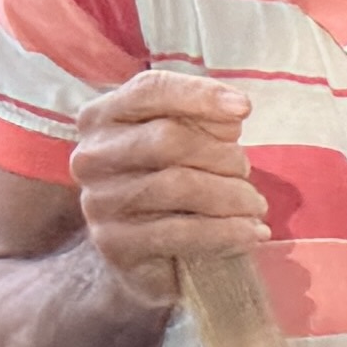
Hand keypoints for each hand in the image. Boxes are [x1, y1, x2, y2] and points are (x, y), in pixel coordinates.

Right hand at [69, 70, 263, 309]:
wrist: (149, 256)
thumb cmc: (172, 183)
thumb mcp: (186, 141)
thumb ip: (203, 118)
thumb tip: (234, 110)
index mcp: (102, 117)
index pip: (149, 90)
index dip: (200, 95)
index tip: (244, 109)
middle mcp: (91, 157)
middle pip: (167, 139)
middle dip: (221, 154)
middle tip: (246, 171)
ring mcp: (99, 202)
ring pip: (178, 185)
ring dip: (231, 194)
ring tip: (255, 203)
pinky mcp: (116, 244)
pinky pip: (181, 232)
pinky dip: (227, 231)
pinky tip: (252, 232)